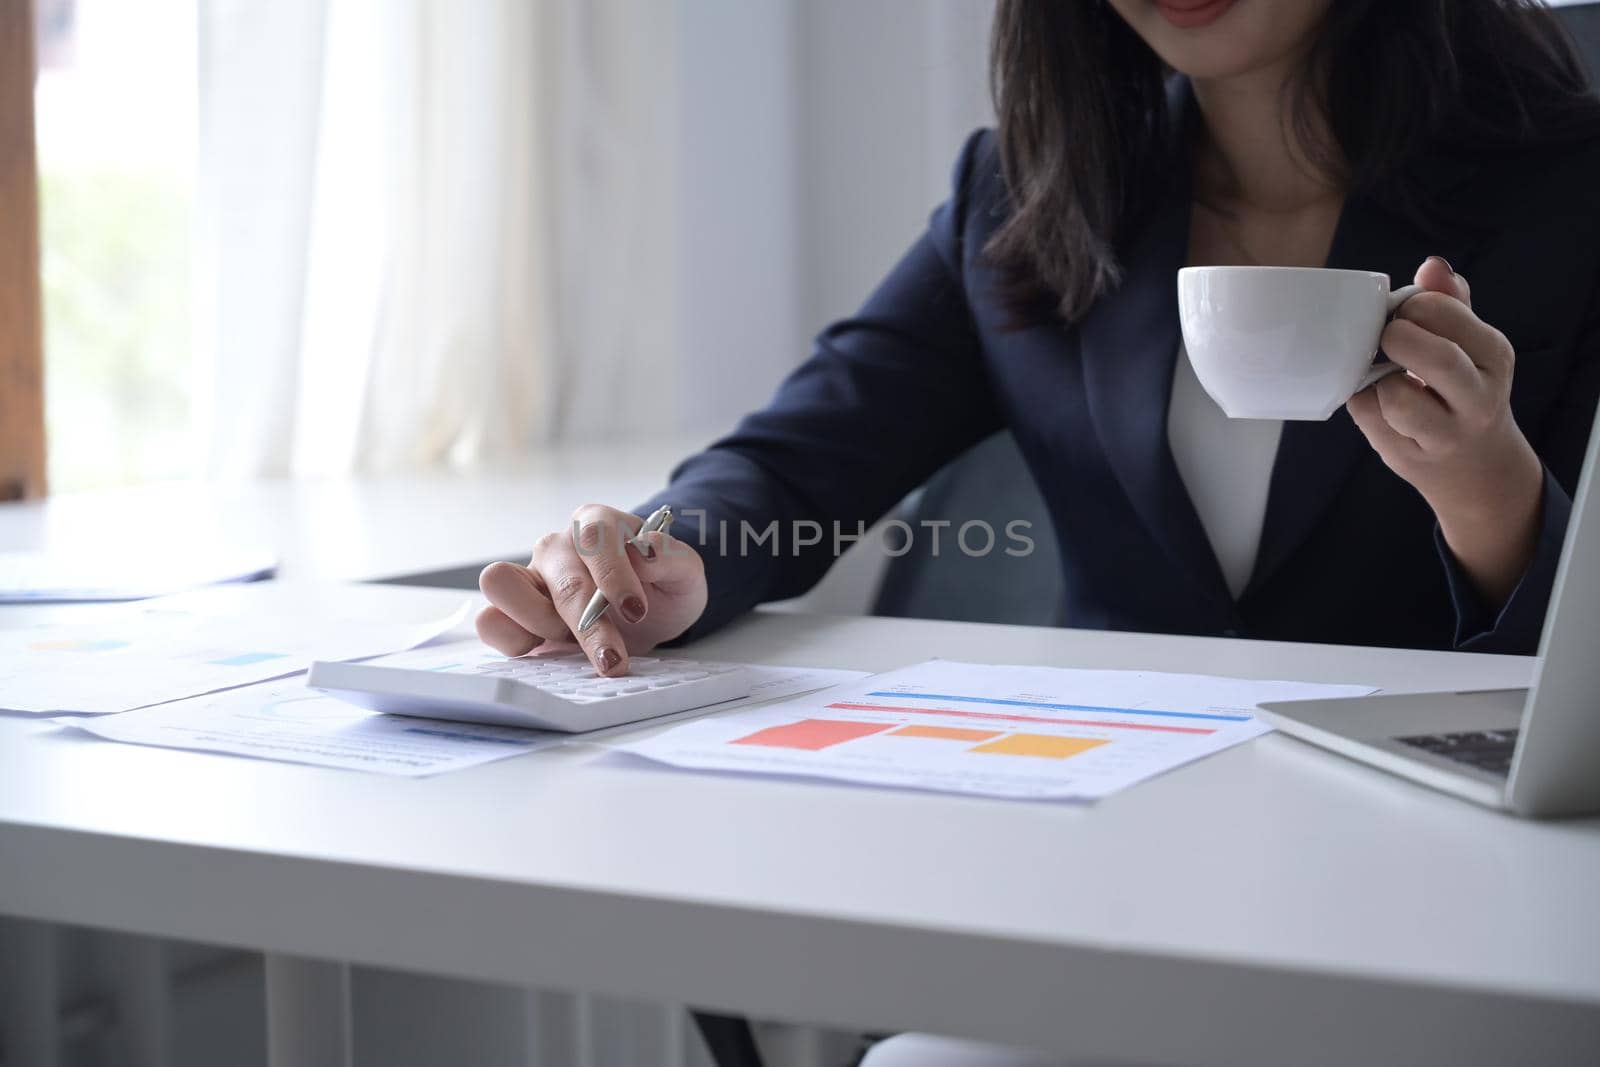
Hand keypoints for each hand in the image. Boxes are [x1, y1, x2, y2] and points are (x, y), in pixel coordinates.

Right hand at [475, 504, 707, 675]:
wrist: (649, 612)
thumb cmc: (662, 587)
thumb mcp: (685, 573)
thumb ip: (673, 558)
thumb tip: (647, 550)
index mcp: (597, 524)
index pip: (595, 535)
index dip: (613, 574)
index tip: (636, 610)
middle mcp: (557, 547)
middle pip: (560, 577)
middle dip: (588, 624)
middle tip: (614, 659)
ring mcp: (530, 579)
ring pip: (501, 585)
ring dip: (539, 623)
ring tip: (573, 645)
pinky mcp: (514, 614)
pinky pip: (489, 620)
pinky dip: (512, 640)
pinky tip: (550, 652)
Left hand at [1347, 256, 1543, 607]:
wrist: (1476, 466)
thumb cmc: (1462, 389)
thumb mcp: (1469, 344)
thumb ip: (1451, 303)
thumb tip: (1432, 265)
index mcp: (1494, 356)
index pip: (1449, 315)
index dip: (1413, 306)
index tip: (1403, 311)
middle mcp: (1478, 397)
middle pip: (1436, 358)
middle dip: (1397, 339)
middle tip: (1387, 337)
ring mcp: (1444, 434)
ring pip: (1398, 399)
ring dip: (1378, 379)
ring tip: (1384, 373)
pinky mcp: (1407, 456)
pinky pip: (1368, 419)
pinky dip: (1362, 401)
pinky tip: (1375, 397)